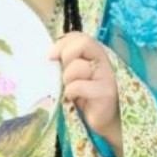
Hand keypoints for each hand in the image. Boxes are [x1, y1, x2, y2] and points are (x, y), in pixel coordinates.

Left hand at [49, 31, 122, 156]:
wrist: (105, 120)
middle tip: (65, 76)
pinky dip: (70, 93)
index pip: (79, 37)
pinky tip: (74, 99)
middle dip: (66, 58)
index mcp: (96, 54)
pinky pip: (78, 86)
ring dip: (67, 80)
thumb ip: (67, 61)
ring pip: (77, 67)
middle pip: (82, 44)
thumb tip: (50, 55)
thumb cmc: (86, 96)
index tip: (51, 56)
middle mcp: (104, 61)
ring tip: (72, 90)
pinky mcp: (105, 92)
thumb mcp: (74, 75)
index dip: (62, 43)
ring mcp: (107, 76)